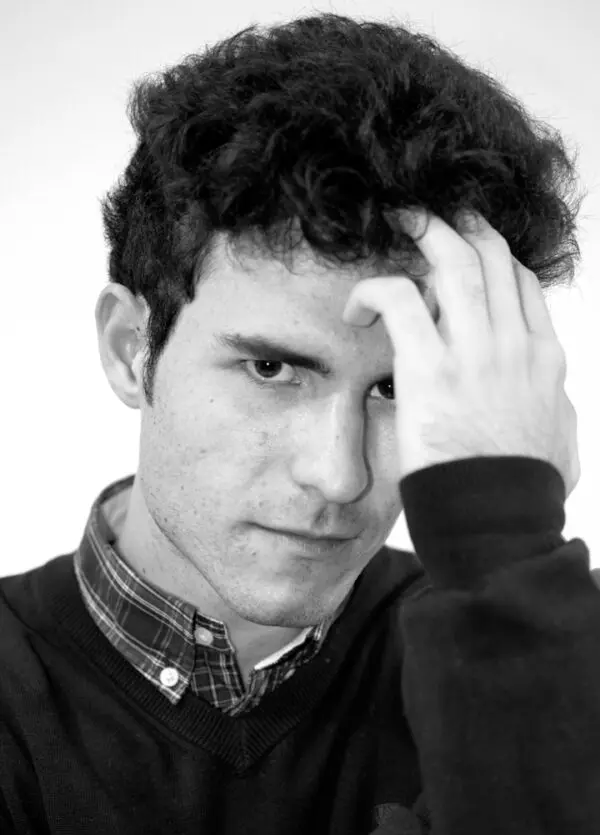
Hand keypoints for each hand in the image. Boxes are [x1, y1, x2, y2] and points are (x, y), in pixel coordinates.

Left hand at [342, 209, 579, 497]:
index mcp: (543, 357)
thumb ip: (551, 405)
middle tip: (428, 216)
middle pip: (490, 257)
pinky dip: (374, 292)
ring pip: (452, 262)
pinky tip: (357, 310)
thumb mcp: (560, 438)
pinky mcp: (430, 369)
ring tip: (398, 222)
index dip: (489, 257)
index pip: (520, 283)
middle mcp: (513, 344)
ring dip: (423, 232)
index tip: (462, 252)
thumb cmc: (522, 489)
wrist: (500, 522)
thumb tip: (548, 397)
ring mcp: (474, 353)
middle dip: (458, 225)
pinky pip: (400, 301)